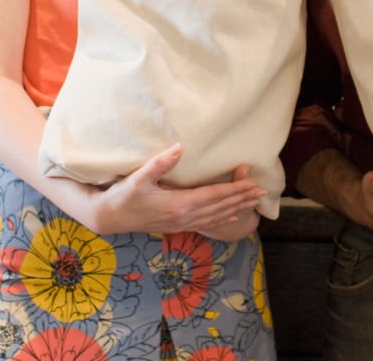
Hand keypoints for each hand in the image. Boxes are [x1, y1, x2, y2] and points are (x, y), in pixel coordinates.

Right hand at [89, 146, 264, 235]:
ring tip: (253, 202)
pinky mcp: (178, 225)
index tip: (252, 183)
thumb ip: (159, 163)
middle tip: (262, 192)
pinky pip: (207, 223)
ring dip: (236, 208)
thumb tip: (180, 147)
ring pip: (216, 217)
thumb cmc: (124, 196)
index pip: (213, 196)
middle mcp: (184, 217)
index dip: (234, 190)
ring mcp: (181, 224)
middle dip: (242, 199)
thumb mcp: (139, 177)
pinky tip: (232, 216)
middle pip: (220, 208)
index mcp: (178, 205)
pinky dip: (223, 218)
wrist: (110, 217)